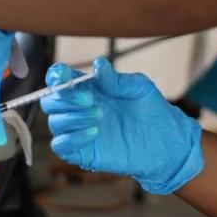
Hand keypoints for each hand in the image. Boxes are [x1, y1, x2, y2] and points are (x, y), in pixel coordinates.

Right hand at [40, 57, 203, 193]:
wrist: (165, 142)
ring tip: (100, 115)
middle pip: (50, 101)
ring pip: (55, 122)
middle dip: (65, 98)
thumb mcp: (138, 87)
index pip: (59, 79)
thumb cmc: (151, 111)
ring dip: (73, 117)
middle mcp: (78, 109)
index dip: (56, 75)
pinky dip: (72, 138)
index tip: (63, 75)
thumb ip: (116, 79)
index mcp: (87, 88)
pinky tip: (94, 132)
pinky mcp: (82, 152)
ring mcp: (78, 131)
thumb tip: (98, 64)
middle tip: (91, 99)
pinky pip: (61, 146)